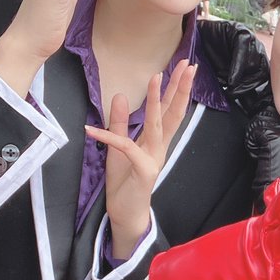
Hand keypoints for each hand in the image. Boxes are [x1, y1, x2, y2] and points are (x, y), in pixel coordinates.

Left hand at [85, 60, 195, 259]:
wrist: (126, 214)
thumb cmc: (125, 182)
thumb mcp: (117, 147)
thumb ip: (119, 122)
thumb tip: (120, 94)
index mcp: (156, 140)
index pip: (169, 109)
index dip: (177, 88)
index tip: (185, 67)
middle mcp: (160, 147)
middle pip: (172, 113)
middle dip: (180, 88)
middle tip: (188, 65)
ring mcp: (153, 158)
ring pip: (157, 125)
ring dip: (155, 101)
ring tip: (155, 78)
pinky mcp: (142, 171)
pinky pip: (125, 148)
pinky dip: (108, 137)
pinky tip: (91, 128)